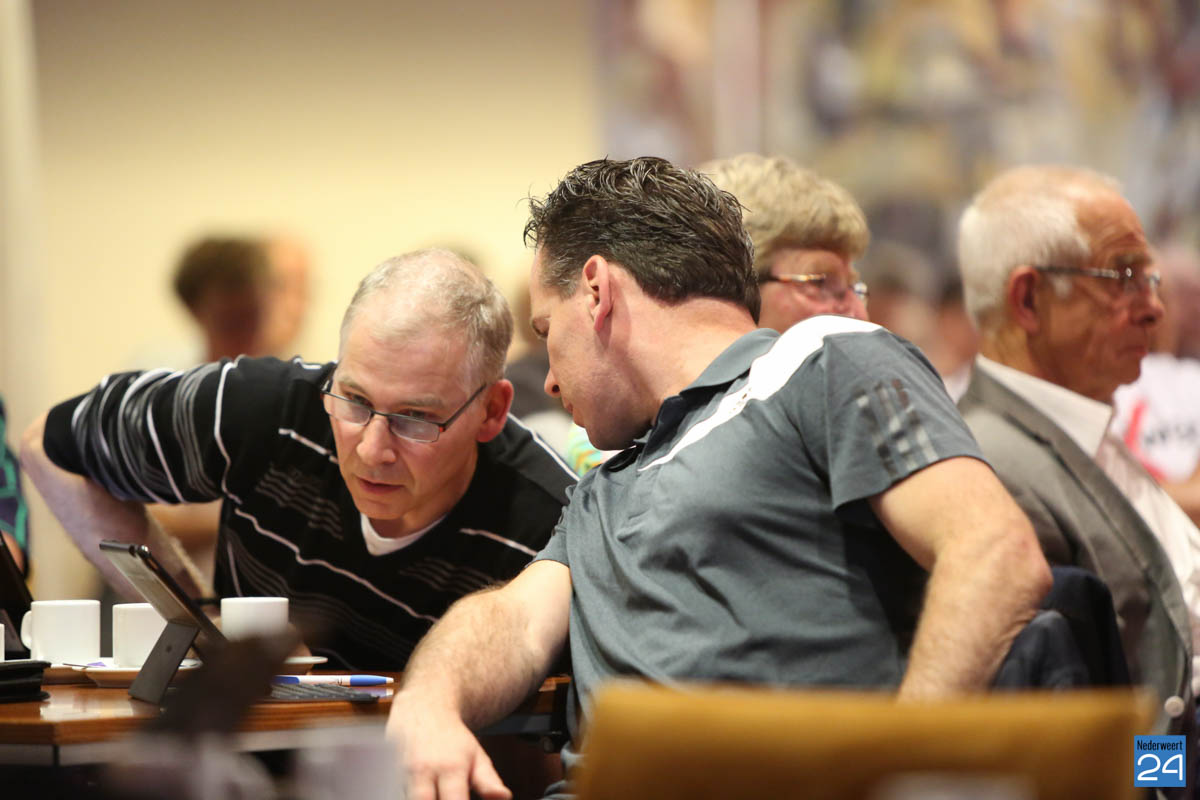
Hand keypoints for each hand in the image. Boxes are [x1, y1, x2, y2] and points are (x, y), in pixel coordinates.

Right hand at [386, 693, 510, 799]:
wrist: (422, 707)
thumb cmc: (451, 738)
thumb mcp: (476, 756)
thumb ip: (488, 781)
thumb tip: (504, 798)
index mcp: (450, 769)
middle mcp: (421, 772)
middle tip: (447, 797)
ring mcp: (398, 774)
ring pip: (406, 797)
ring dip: (419, 797)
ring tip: (435, 790)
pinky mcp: (384, 775)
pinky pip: (393, 792)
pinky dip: (408, 793)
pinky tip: (421, 790)